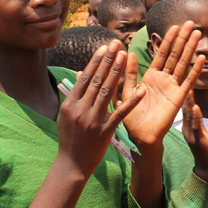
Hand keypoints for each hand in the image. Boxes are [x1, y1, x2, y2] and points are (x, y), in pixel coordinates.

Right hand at [56, 41, 144, 179]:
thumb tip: (80, 73)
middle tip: (117, 43)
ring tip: (124, 55)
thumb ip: (74, 95)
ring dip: (117, 72)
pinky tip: (141, 90)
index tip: (105, 47)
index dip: (96, 60)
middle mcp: (80, 109)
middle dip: (108, 60)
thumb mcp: (66, 115)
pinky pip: (120, 113)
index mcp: (70, 103)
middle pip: (97, 80)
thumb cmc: (70, 138)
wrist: (72, 164)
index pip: (85, 77)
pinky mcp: (105, 131)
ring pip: (107, 92)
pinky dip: (131, 101)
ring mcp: (93, 120)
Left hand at [121, 21, 204, 155]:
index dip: (168, 40)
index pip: (161, 54)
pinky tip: (200, 58)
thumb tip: (128, 53)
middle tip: (191, 23)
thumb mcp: (126, 93)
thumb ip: (128, 74)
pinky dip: (194, 70)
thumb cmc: (131, 118)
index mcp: (150, 77)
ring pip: (183, 64)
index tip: (174, 26)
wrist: (140, 137)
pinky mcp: (178, 98)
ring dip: (190, 49)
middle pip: (175, 55)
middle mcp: (163, 80)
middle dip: (182, 39)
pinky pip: (188, 82)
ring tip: (198, 34)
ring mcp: (172, 88)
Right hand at [180, 87, 207, 183]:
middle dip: (183, 92)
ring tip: (187, 88)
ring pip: (189, 114)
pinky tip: (195, 106)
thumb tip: (194, 109)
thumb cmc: (203, 149)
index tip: (180, 80)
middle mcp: (186, 127)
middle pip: (184, 107)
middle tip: (180, 79)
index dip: (182, 93)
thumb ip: (195, 121)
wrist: (207, 167)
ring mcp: (191, 133)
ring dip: (188, 101)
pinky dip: (196, 115)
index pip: (183, 106)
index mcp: (186, 125)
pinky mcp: (198, 139)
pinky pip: (196, 125)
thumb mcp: (198, 132)